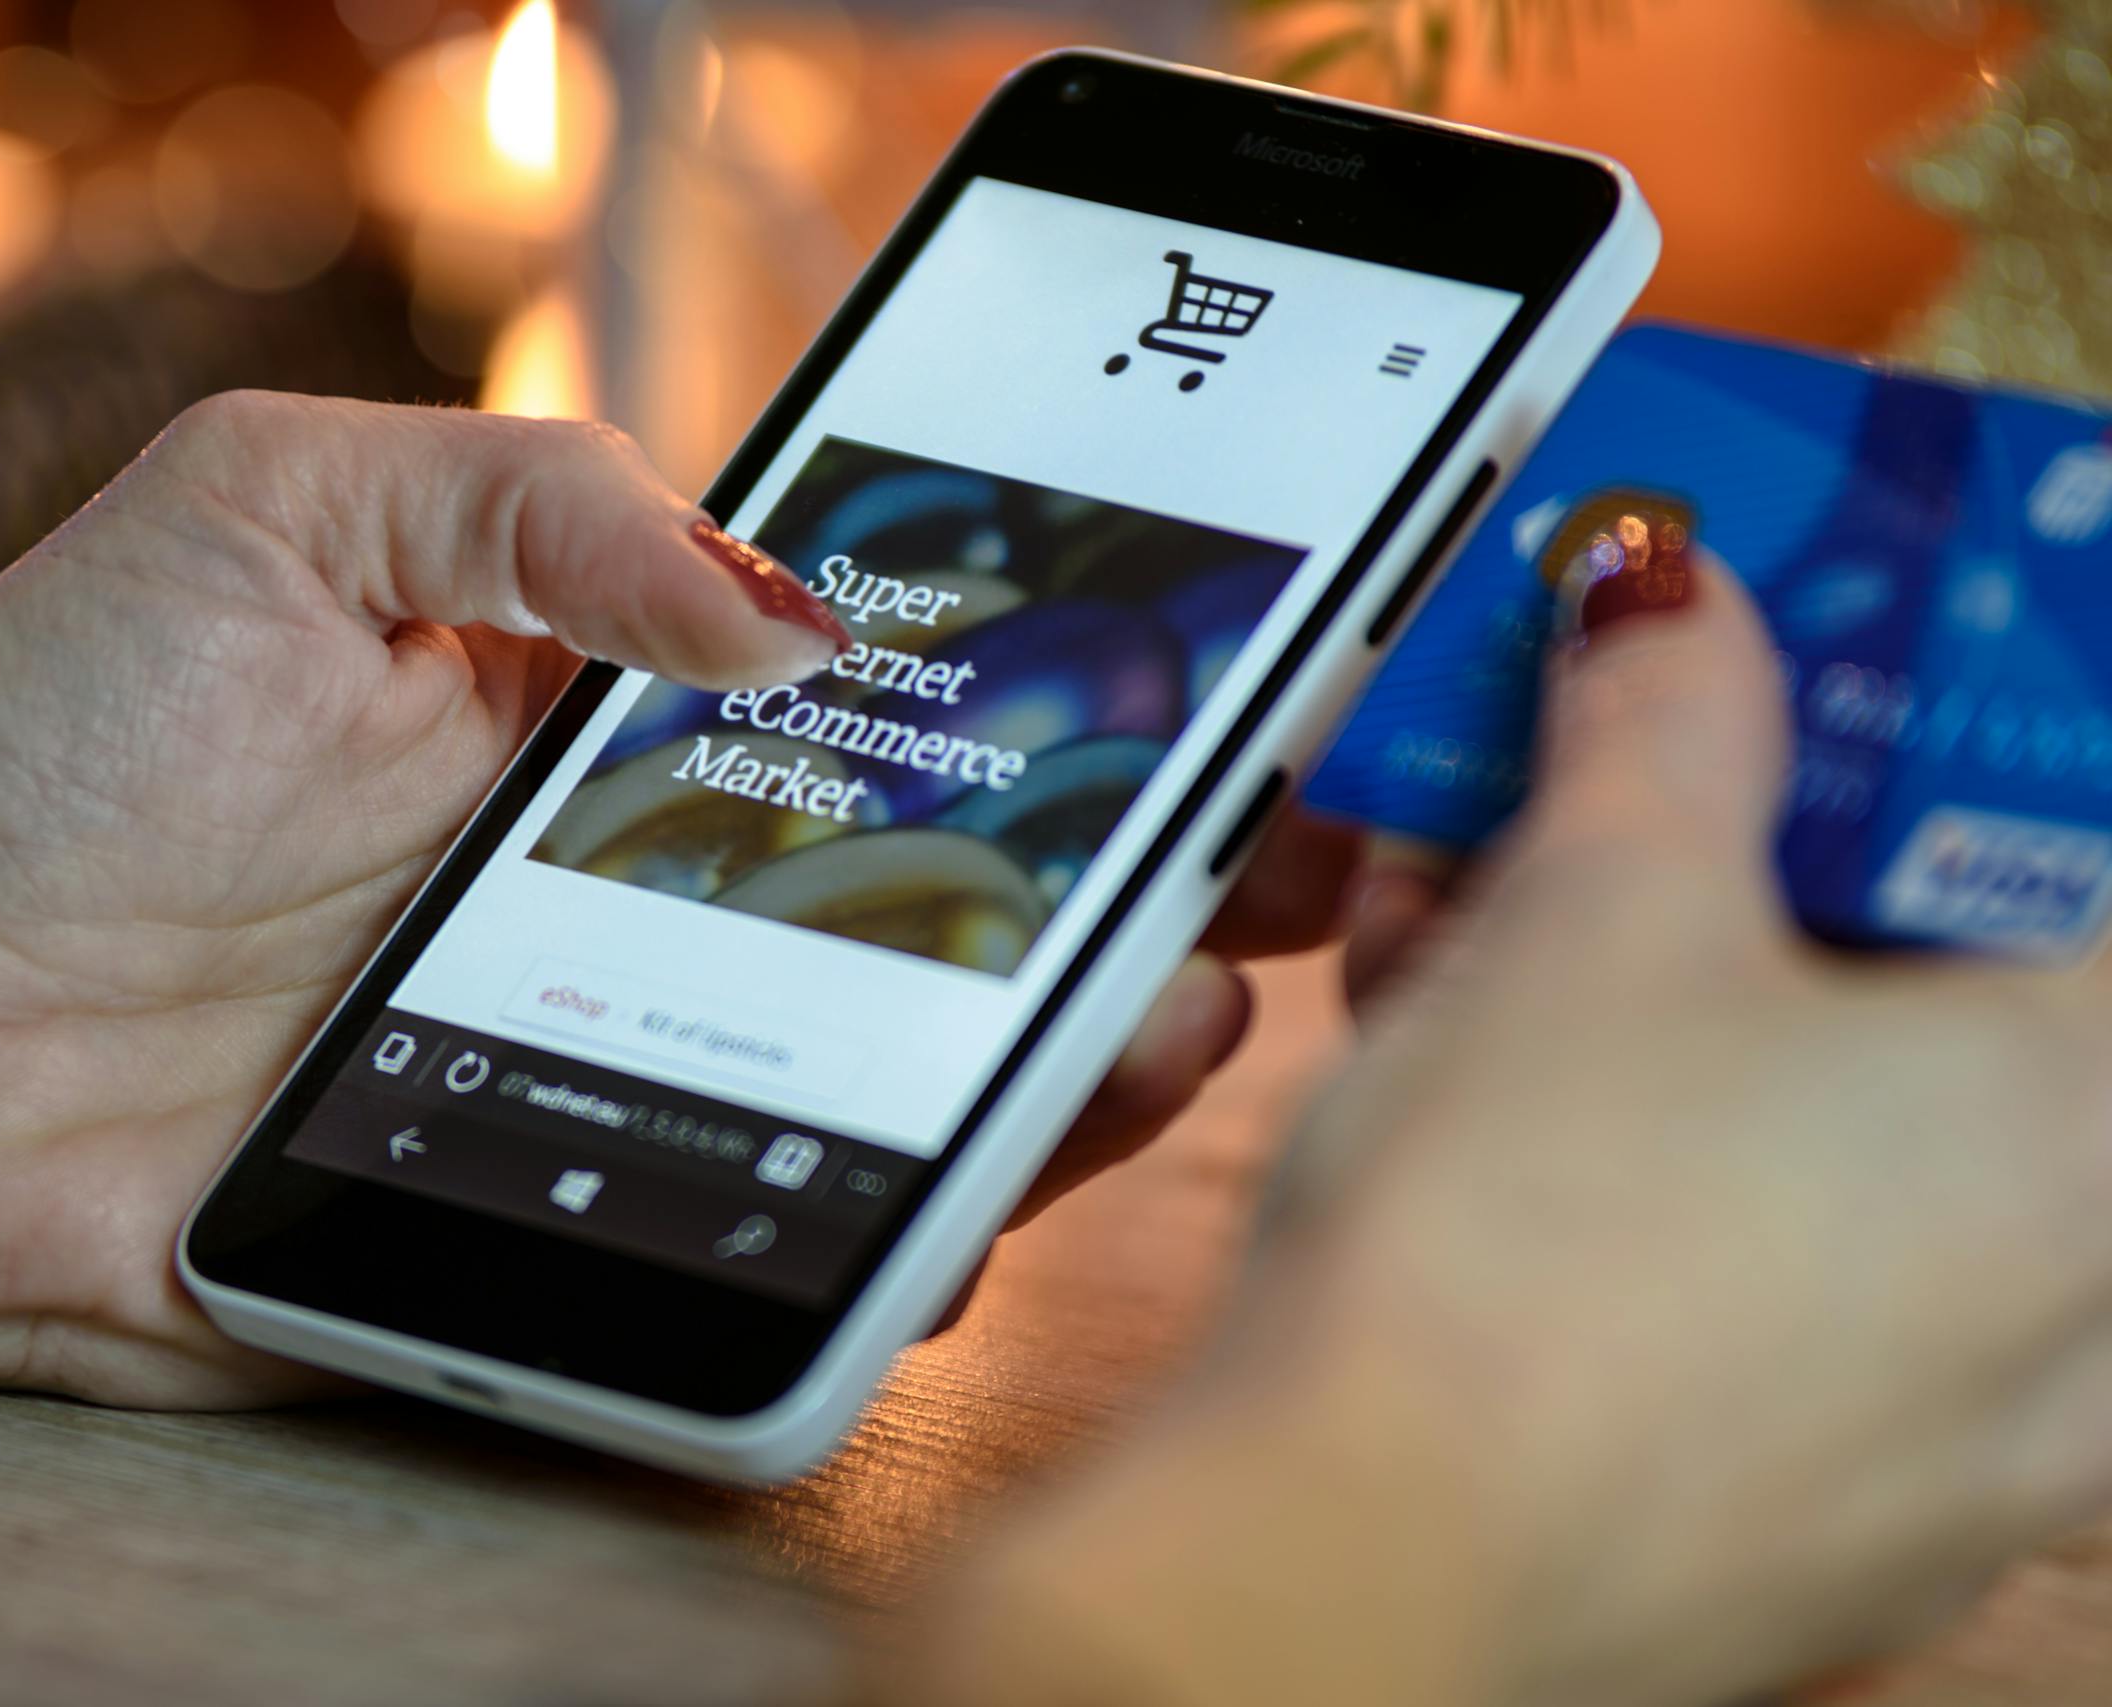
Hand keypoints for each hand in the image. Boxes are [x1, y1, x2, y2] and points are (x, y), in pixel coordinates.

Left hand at [0, 393, 1355, 1406]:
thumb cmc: (41, 740)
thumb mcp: (285, 510)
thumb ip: (542, 505)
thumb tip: (796, 607)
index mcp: (613, 723)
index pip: (894, 710)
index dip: (1073, 703)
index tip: (1226, 695)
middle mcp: (649, 902)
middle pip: (947, 916)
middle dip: (1135, 898)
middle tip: (1270, 878)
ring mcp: (623, 1073)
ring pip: (901, 1094)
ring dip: (1062, 1071)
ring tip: (1161, 1024)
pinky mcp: (564, 1223)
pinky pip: (764, 1251)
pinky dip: (881, 1245)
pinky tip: (953, 1205)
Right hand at [924, 541, 2111, 1706]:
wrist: (1351, 1573)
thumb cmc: (1519, 1245)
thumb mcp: (1592, 911)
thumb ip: (1668, 719)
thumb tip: (1671, 592)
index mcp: (2098, 1108)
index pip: (2082, 846)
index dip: (1956, 730)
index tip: (1838, 684)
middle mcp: (2091, 1289)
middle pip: (1962, 997)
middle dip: (1774, 872)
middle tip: (1633, 801)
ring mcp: (1974, 1433)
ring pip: (1859, 1152)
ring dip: (1689, 1022)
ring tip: (1478, 951)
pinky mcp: (1837, 1519)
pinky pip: (1790, 1289)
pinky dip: (1669, 1179)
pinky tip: (1487, 1124)